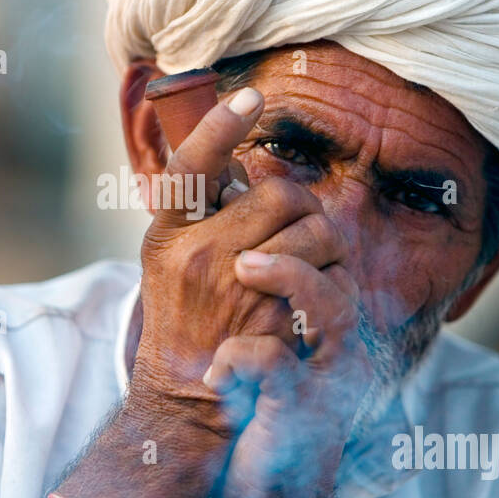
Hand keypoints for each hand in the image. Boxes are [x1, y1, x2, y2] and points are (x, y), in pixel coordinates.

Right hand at [131, 87, 323, 435]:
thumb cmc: (181, 322)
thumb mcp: (168, 261)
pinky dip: (331, 273)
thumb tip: (237, 168)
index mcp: (167, 236)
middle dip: (299, 201)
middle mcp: (197, 256)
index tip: (249, 96)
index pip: (190, 167)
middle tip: (297, 219)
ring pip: (310, 227)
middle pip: (274, 192)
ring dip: (322, 237)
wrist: (184, 401)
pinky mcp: (273, 317)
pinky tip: (318, 286)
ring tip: (309, 256)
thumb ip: (198, 216)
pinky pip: (325, 271)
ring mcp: (236, 287)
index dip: (218, 126)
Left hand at [206, 245, 371, 497]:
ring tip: (243, 266)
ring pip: (335, 309)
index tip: (249, 197)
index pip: (330, 256)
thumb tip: (226, 250)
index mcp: (326, 329)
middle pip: (344, 270)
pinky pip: (281, 368)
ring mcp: (325, 380)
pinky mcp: (300, 413)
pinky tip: (215, 370)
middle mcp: (337, 349)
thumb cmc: (255, 423)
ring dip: (290, 278)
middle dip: (301, 236)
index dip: (298, 222)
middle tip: (246, 228)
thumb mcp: (260, 355)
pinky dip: (243, 358)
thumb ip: (255, 309)